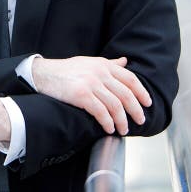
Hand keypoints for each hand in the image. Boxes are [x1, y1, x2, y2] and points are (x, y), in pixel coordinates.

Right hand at [31, 56, 150, 134]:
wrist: (43, 74)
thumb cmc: (66, 70)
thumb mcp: (89, 62)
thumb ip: (109, 63)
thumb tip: (125, 62)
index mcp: (103, 64)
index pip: (130, 78)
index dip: (142, 92)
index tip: (147, 103)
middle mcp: (99, 72)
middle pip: (126, 94)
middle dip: (136, 110)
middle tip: (140, 120)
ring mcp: (91, 83)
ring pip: (115, 106)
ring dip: (122, 121)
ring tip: (123, 129)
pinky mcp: (81, 95)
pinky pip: (101, 112)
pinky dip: (108, 122)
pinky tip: (109, 128)